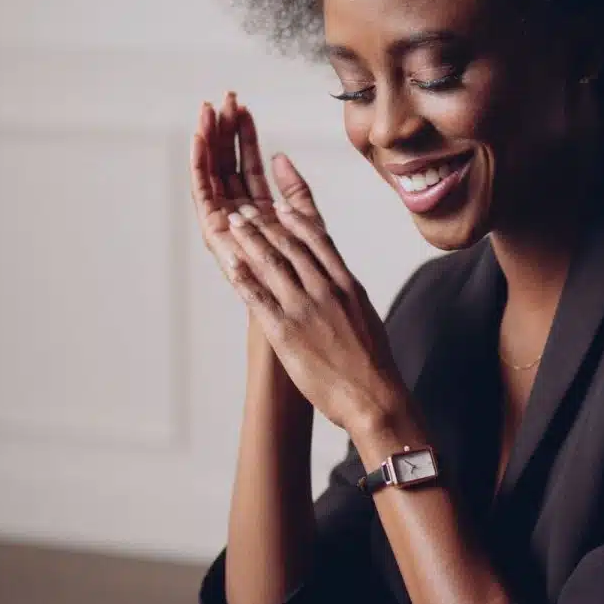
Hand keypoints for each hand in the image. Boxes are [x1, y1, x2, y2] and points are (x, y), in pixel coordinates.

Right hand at [191, 91, 326, 276]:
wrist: (300, 314)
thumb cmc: (308, 280)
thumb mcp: (309, 226)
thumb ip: (297, 193)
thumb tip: (281, 157)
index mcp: (259, 211)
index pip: (247, 164)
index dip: (244, 135)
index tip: (242, 105)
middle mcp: (238, 215)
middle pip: (226, 165)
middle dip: (224, 131)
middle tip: (223, 98)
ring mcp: (224, 224)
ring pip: (212, 174)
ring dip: (207, 142)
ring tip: (207, 111)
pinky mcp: (214, 233)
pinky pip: (202, 193)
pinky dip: (198, 165)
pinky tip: (198, 140)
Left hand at [209, 161, 405, 432]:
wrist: (374, 396)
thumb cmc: (373, 364)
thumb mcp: (366, 317)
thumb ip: (348, 297)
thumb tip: (339, 286)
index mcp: (347, 286)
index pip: (319, 242)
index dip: (297, 220)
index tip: (281, 206)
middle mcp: (326, 290)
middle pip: (290, 246)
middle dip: (264, 224)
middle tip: (245, 210)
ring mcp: (304, 309)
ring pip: (272, 264)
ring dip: (249, 240)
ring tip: (234, 225)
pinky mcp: (286, 332)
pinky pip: (258, 298)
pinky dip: (242, 277)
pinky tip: (230, 263)